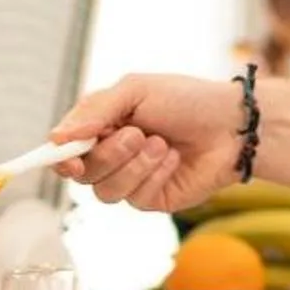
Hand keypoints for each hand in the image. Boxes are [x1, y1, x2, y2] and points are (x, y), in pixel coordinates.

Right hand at [48, 73, 289, 212]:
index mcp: (103, 127)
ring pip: (106, 192)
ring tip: (162, 144)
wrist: (233, 124)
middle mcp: (113, 156)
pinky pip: (136, 199)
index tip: (66, 157)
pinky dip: (154, 175)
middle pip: (83, 174)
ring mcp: (132, 180)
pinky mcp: (154, 199)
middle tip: (137, 133)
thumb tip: (56, 136)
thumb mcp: (136, 90)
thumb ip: (95, 110)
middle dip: (108, 155)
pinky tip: (173, 159)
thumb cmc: (187, 100)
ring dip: (134, 166)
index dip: (59, 158)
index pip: (65, 151)